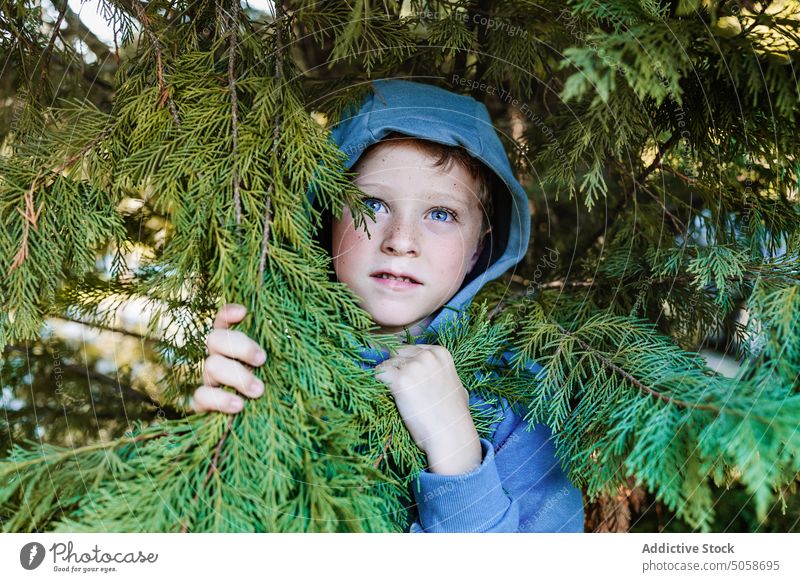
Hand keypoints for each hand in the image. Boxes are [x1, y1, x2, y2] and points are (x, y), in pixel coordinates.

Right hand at [190, 303, 266, 413]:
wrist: (260, 420)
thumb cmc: (270, 383)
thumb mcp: (274, 365)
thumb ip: (277, 351)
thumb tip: (291, 339)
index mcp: (232, 344)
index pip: (222, 320)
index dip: (227, 313)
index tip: (243, 313)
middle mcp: (216, 356)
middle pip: (215, 339)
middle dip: (240, 347)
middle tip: (262, 360)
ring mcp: (207, 378)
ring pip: (211, 366)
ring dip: (237, 376)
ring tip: (259, 390)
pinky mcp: (202, 401)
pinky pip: (201, 396)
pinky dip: (220, 399)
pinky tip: (238, 405)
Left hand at [375, 345, 480, 474]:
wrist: (451, 435)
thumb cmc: (454, 416)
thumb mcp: (456, 386)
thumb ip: (443, 374)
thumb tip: (438, 375)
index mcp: (440, 353)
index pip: (412, 349)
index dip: (407, 364)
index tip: (411, 381)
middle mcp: (427, 356)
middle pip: (397, 353)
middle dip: (396, 369)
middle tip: (403, 391)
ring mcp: (413, 367)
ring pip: (387, 364)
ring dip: (388, 379)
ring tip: (399, 398)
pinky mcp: (400, 381)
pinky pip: (379, 374)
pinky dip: (379, 385)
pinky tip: (389, 397)